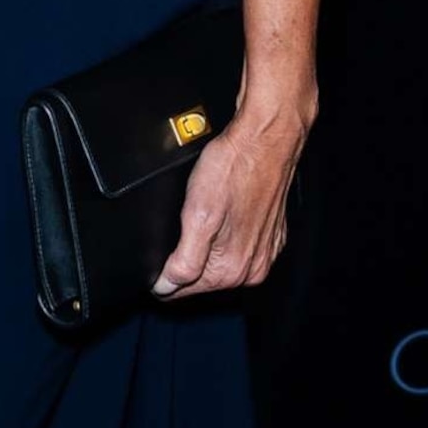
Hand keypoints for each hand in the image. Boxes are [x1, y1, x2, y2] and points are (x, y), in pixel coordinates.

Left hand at [151, 101, 308, 298]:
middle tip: (181, 224)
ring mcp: (264, 250)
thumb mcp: (197, 217)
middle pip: (199, 278)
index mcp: (233, 269)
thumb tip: (166, 287)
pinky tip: (219, 210)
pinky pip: (234, 244)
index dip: (162, 273)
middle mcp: (252, 266)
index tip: (158, 253)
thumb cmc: (234, 168)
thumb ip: (183, 261)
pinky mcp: (269, 233)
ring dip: (202, 244)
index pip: (180, 289)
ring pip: (216, 261)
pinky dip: (222, 232)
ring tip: (199, 212)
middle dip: (183, 258)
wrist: (265, 138)